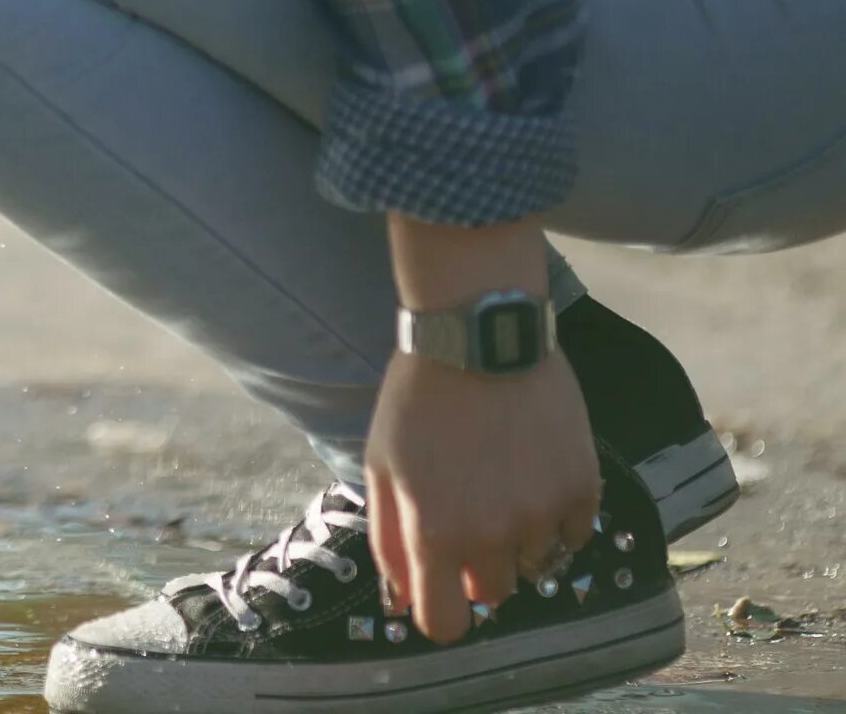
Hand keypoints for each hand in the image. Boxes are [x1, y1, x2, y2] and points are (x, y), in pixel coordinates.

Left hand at [366, 349, 599, 642]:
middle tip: (468, 513)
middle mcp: (492, 535)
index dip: (440, 610)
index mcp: (436, 533)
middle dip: (476, 566)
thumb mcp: (382, 465)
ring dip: (517, 538)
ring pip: (534, 564)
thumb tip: (403, 596)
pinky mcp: (582, 491)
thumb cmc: (418, 400)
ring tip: (499, 480)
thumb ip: (389, 537)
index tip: (440, 589)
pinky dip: (555, 516)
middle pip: (492, 593)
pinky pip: (572, 534)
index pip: (444, 623)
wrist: (479, 340)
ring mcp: (542, 515)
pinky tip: (532, 471)